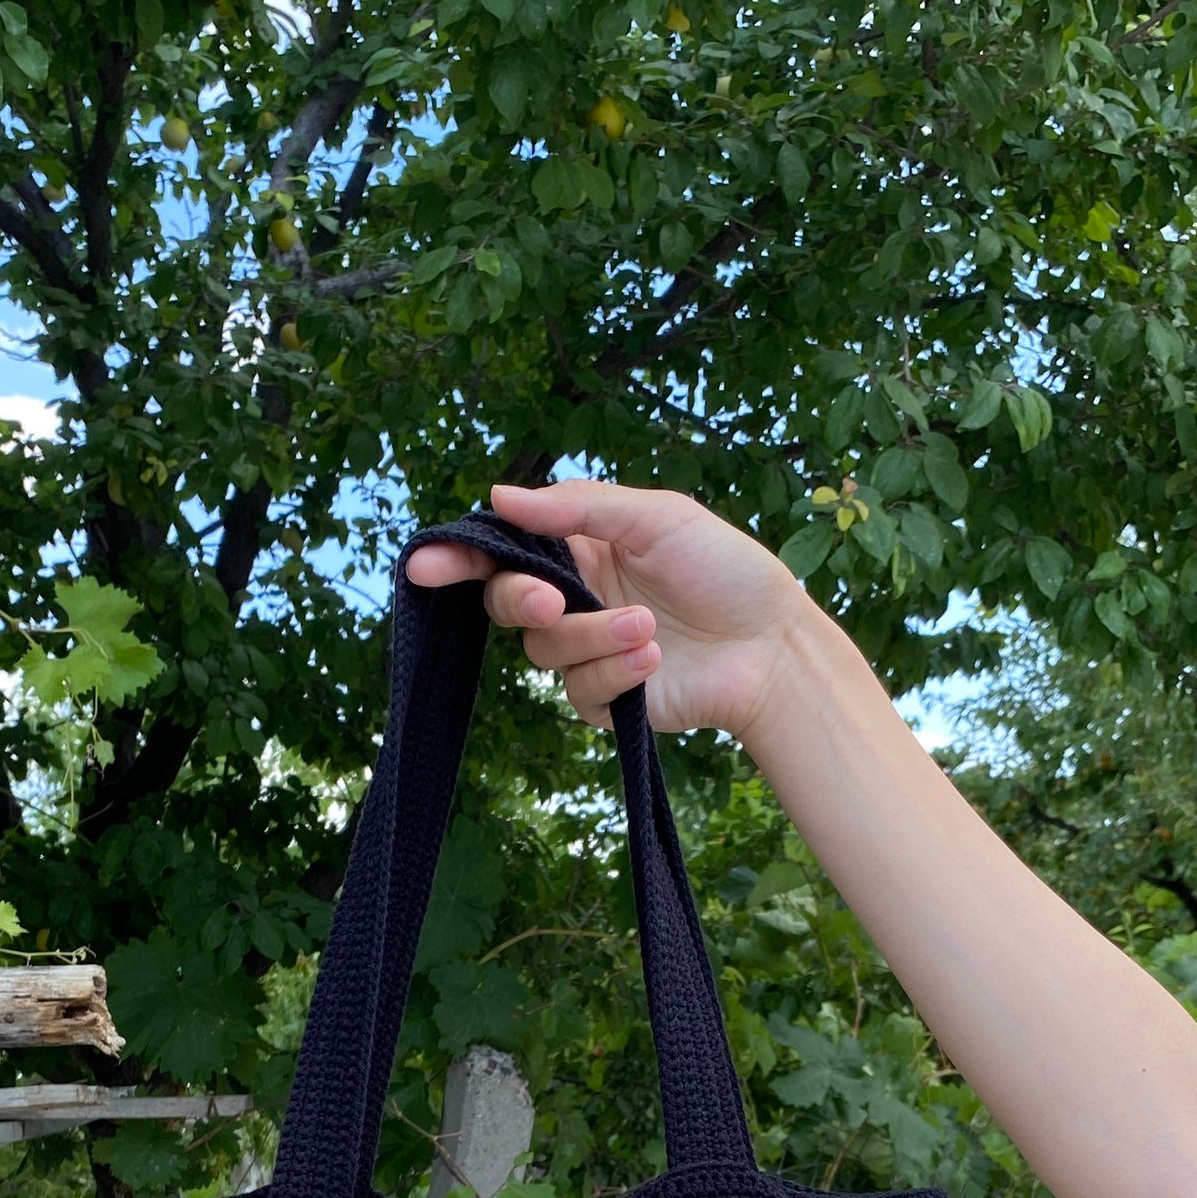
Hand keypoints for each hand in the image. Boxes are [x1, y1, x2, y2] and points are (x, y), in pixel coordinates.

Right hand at [403, 479, 815, 744]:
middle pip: (505, 605)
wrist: (771, 644)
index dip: (458, 558)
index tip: (425, 565)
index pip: (503, 552)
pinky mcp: (604, 699)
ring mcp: (586, 652)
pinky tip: (655, 657)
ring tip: (649, 629)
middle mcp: (573, 599)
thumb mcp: (656, 516)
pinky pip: (579, 689)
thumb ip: (579, 506)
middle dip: (520, 601)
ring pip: (544, 652)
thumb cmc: (724, 569)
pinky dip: (616, 671)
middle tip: (550, 601)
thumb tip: (500, 497)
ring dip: (594, 637)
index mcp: (579, 549)